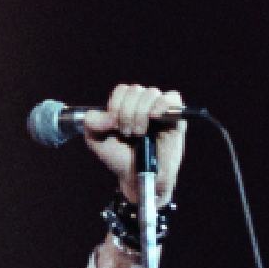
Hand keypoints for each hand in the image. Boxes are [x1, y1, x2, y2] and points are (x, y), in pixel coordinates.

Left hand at [81, 83, 188, 205]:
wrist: (138, 176)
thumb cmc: (120, 158)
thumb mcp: (97, 141)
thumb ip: (92, 123)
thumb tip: (109, 115)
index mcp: (126, 105)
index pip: (122, 90)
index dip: (116, 106)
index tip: (115, 126)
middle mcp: (144, 103)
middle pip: (135, 90)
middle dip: (127, 114)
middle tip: (128, 134)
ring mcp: (160, 109)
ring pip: (151, 93)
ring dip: (141, 114)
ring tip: (140, 134)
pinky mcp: (176, 117)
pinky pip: (171, 98)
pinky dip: (161, 105)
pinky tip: (154, 118)